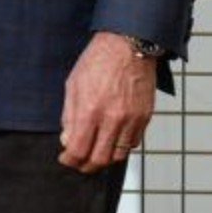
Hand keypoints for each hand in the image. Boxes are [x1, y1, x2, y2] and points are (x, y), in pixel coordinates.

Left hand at [58, 31, 157, 171]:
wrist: (127, 47)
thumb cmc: (98, 61)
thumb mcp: (73, 86)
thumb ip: (70, 116)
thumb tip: (67, 140)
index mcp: (90, 111)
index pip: (79, 150)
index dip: (70, 160)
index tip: (66, 159)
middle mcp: (113, 119)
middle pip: (100, 159)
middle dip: (86, 166)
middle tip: (79, 163)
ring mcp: (132, 119)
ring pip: (119, 155)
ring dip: (105, 158)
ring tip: (95, 153)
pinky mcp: (145, 117)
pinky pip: (134, 143)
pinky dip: (121, 147)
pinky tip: (112, 140)